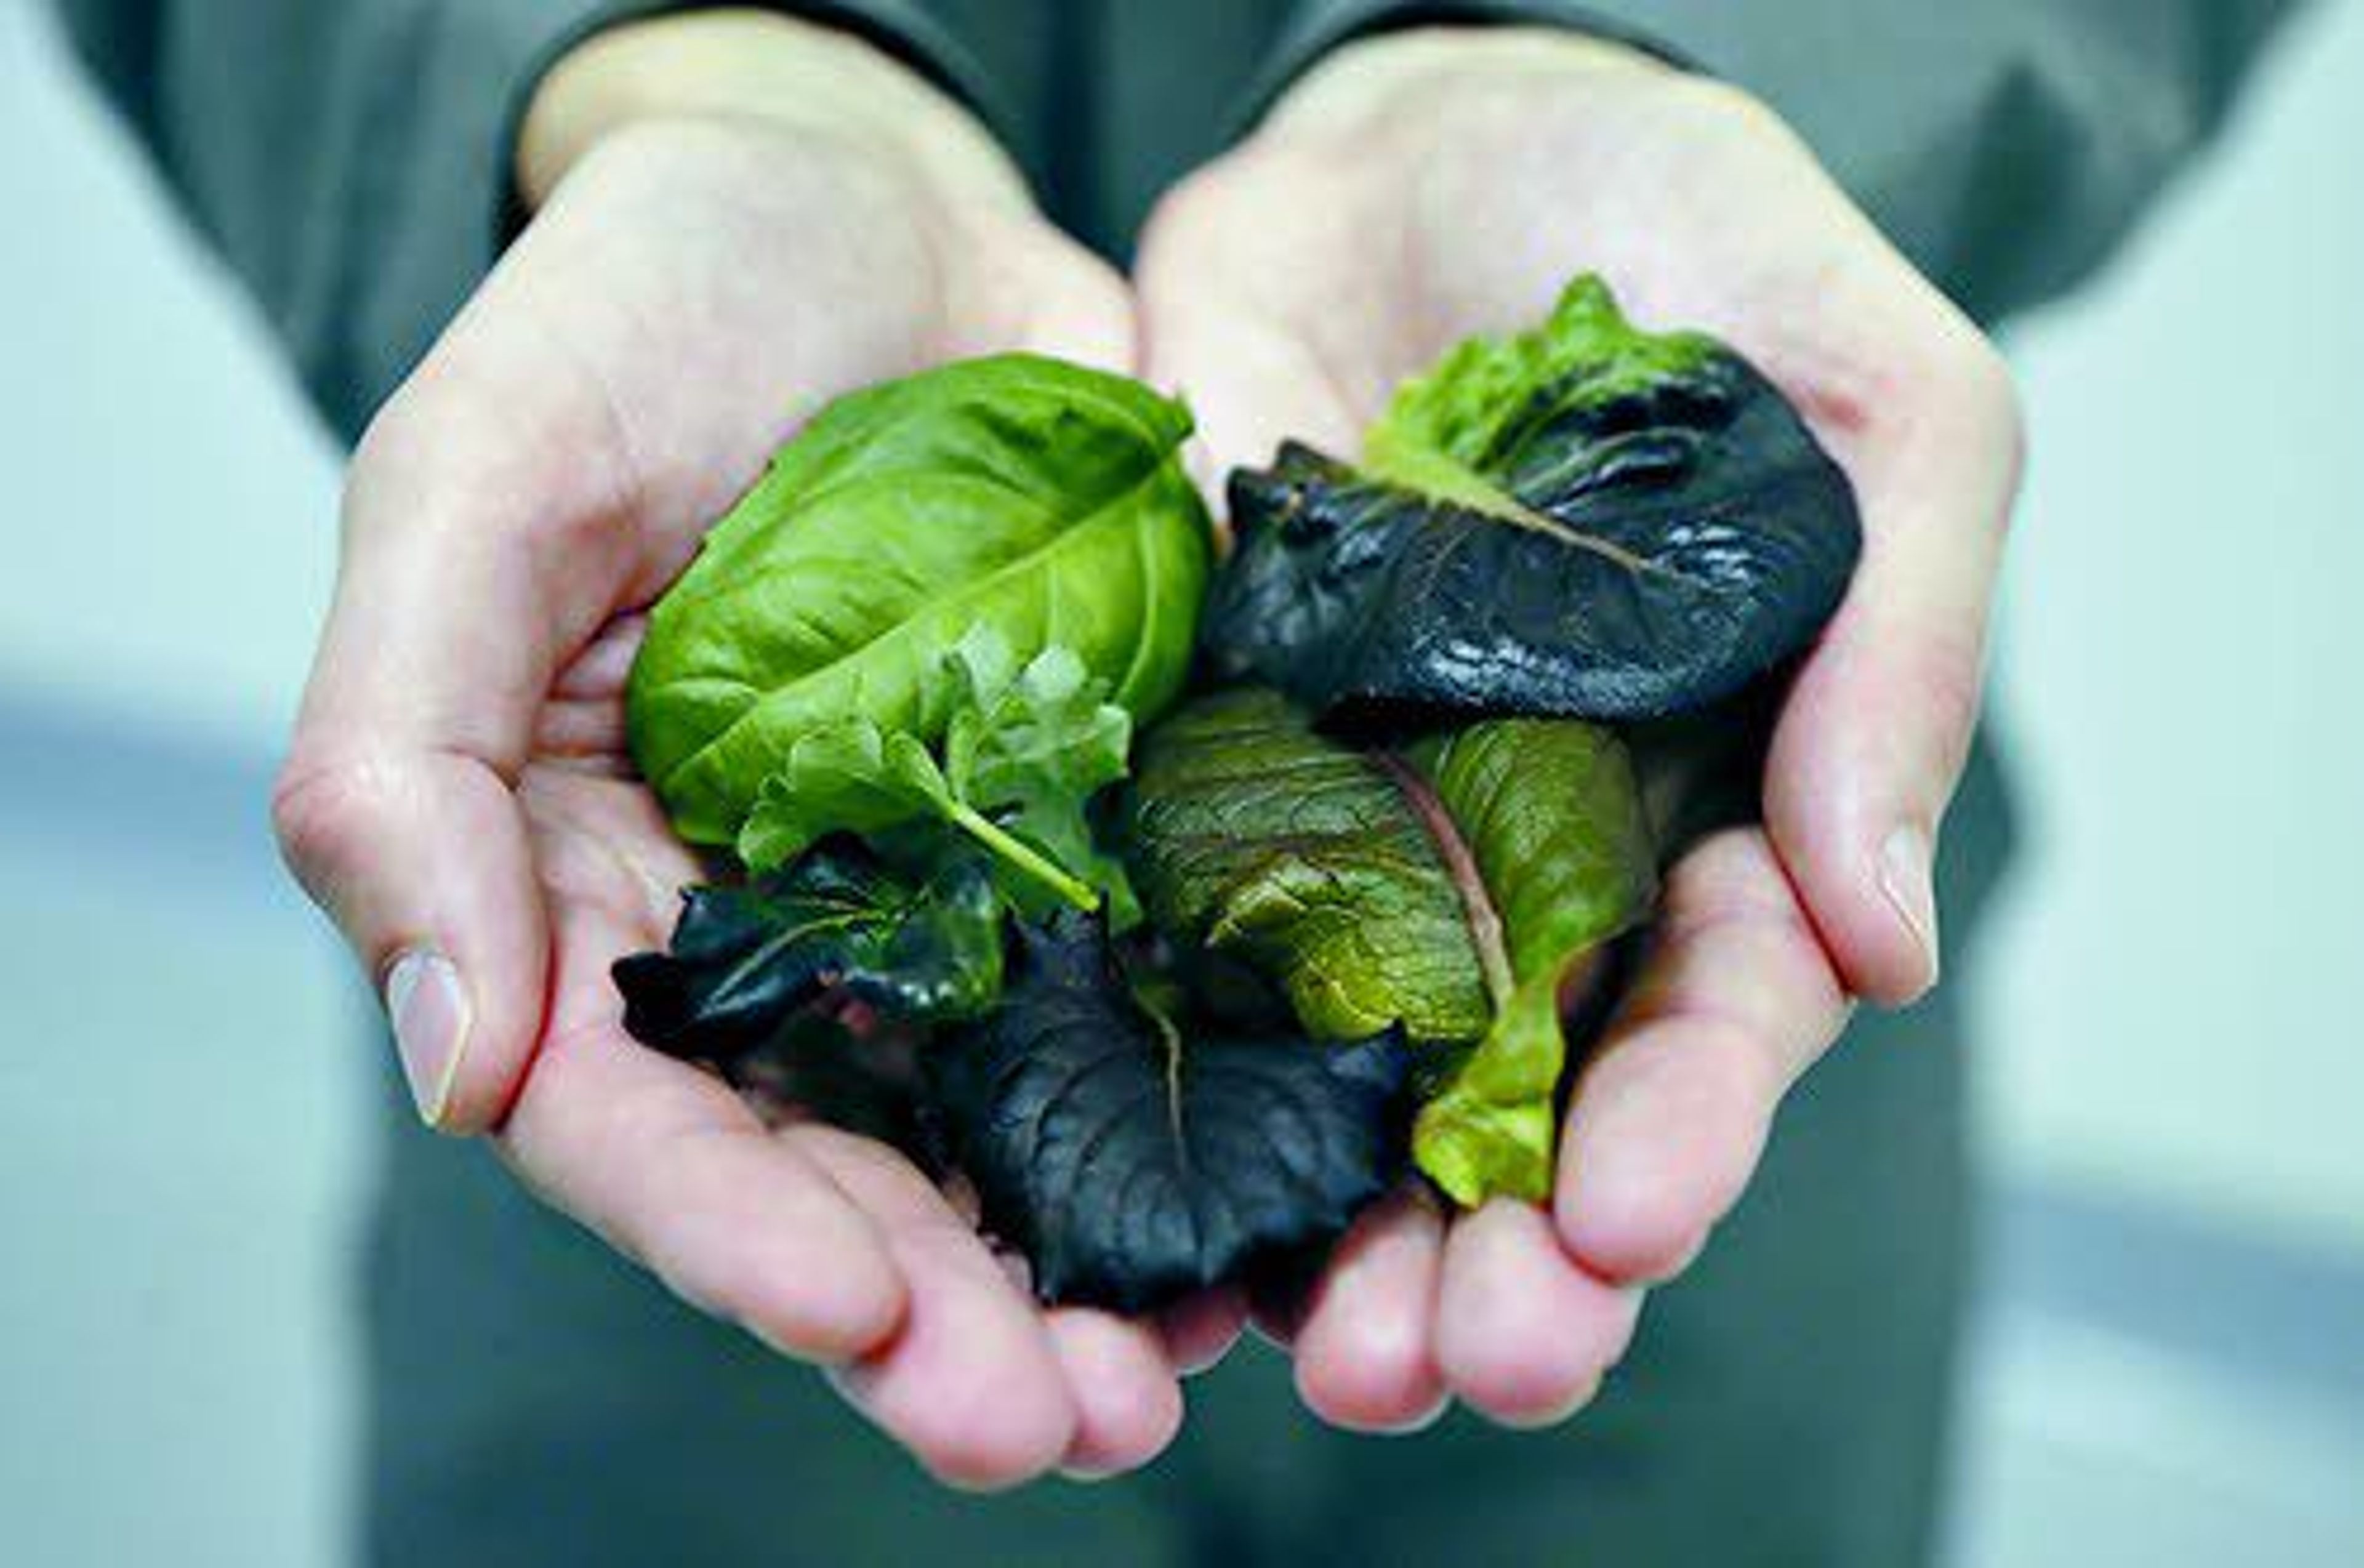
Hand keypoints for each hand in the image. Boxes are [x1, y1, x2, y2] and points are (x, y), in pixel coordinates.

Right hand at [272, 13, 1188, 1486]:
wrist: (871, 198)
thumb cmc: (641, 307)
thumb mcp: (476, 487)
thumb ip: (407, 762)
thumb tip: (449, 1066)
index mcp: (590, 882)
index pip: (637, 1110)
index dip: (732, 1234)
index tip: (856, 1321)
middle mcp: (775, 924)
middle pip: (839, 1164)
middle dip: (939, 1315)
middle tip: (1065, 1424)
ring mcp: (949, 883)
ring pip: (1007, 1123)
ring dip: (1090, 1258)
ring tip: (1189, 1366)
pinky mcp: (1104, 819)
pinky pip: (1152, 985)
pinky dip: (1212, 1096)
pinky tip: (1298, 1192)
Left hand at [1137, 29, 2019, 1427]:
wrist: (1434, 138)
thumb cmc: (1690, 247)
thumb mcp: (1882, 404)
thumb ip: (1896, 655)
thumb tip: (1887, 943)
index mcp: (1698, 808)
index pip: (1705, 1015)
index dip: (1679, 1130)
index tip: (1628, 1222)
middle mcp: (1513, 854)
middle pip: (1513, 1105)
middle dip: (1497, 1255)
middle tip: (1449, 1366)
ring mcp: (1335, 816)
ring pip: (1330, 1078)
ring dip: (1317, 1231)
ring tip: (1298, 1353)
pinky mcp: (1179, 754)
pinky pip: (1148, 927)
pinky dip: (1129, 1065)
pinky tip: (1095, 1188)